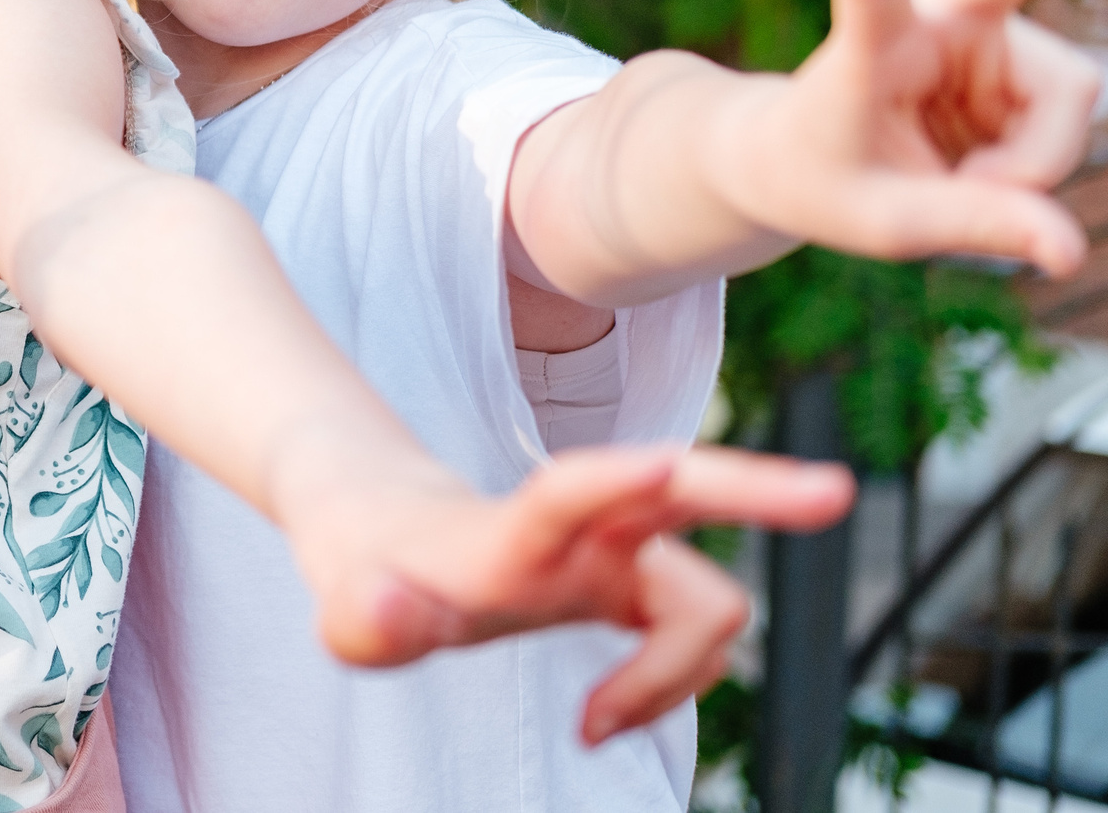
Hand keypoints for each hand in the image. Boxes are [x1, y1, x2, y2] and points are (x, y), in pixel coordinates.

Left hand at [296, 444, 853, 741]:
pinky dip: (669, 685)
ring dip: (680, 674)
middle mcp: (583, 527)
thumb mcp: (354, 608)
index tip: (664, 463)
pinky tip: (601, 718)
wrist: (381, 539)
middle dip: (758, 487)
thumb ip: (368, 617)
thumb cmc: (371, 572)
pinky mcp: (631, 588)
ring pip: (710, 598)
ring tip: (591, 725)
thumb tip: (394, 610)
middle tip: (835, 491)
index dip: (619, 477)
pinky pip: (693, 640)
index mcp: (517, 525)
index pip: (574, 488)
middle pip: (688, 489)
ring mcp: (616, 552)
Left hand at [720, 0, 1107, 276]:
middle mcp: (939, 18)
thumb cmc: (823, 180)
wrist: (809, 161)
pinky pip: (1069, 129)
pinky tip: (984, 168)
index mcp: (871, 40)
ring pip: (1068, 108)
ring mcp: (995, 34)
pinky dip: (1035, 169)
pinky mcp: (1034, 62)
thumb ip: (971, 227)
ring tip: (961, 184)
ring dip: (1029, 168)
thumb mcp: (883, 223)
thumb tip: (1069, 250)